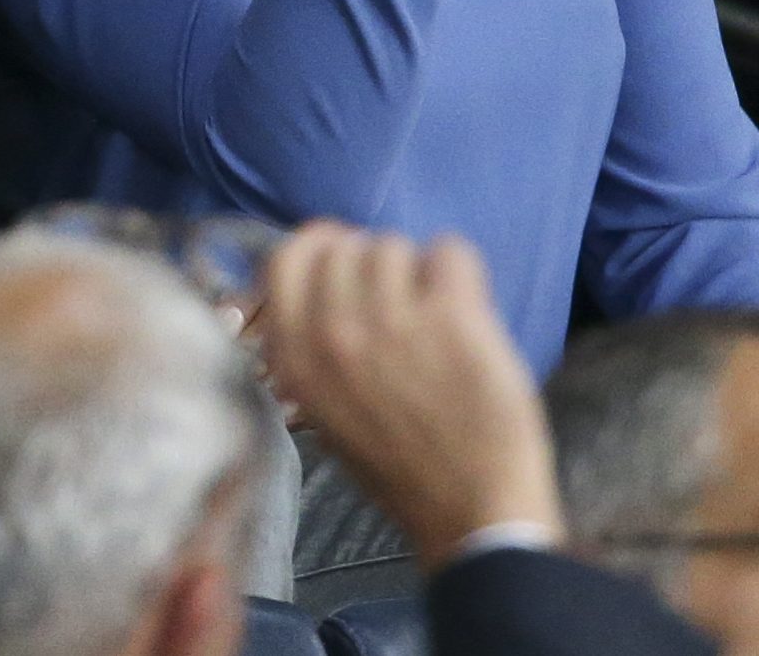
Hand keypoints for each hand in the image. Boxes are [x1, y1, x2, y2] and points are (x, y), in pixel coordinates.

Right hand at [259, 224, 561, 567]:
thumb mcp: (326, 412)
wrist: (471, 512)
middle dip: (375, 265)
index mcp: (297, 360)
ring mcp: (392, 321)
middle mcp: (334, 333)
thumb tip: (322, 279)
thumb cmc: (400, 467)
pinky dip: (460, 273)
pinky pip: (448, 251)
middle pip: (347, 246)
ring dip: (417, 273)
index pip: (286, 259)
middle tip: (401, 304)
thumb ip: (312, 346)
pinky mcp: (452, 317)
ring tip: (435, 318)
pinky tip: (466, 314)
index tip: (344, 258)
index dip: (319, 247)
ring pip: (395, 246)